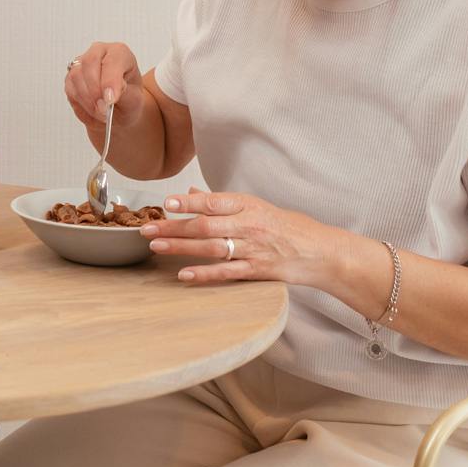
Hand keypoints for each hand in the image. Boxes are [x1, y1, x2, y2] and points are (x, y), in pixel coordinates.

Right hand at [64, 42, 144, 129]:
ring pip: (76, 76)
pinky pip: (70, 89)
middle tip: (103, 109)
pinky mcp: (71, 78)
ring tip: (101, 113)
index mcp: (119, 53)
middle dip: (95, 90)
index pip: (112, 60)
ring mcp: (82, 64)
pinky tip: (93, 110)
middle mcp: (99, 54)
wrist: (119, 110)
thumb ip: (124, 93)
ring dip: (88, 100)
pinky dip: (81, 104)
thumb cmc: (129, 100)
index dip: (110, 80)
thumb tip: (109, 93)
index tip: (111, 99)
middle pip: (89, 63)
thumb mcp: (134, 100)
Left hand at [139, 188, 342, 288]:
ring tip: (156, 247)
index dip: (188, 202)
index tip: (166, 203)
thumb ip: (221, 202)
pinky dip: (204, 274)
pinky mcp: (257, 270)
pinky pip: (226, 272)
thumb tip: (191, 192)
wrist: (320, 251)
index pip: (213, 201)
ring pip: (211, 248)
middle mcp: (248, 225)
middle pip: (205, 226)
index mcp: (248, 205)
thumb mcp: (256, 206)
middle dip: (173, 227)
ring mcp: (252, 249)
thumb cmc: (286, 226)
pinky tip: (183, 274)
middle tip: (146, 229)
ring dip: (180, 248)